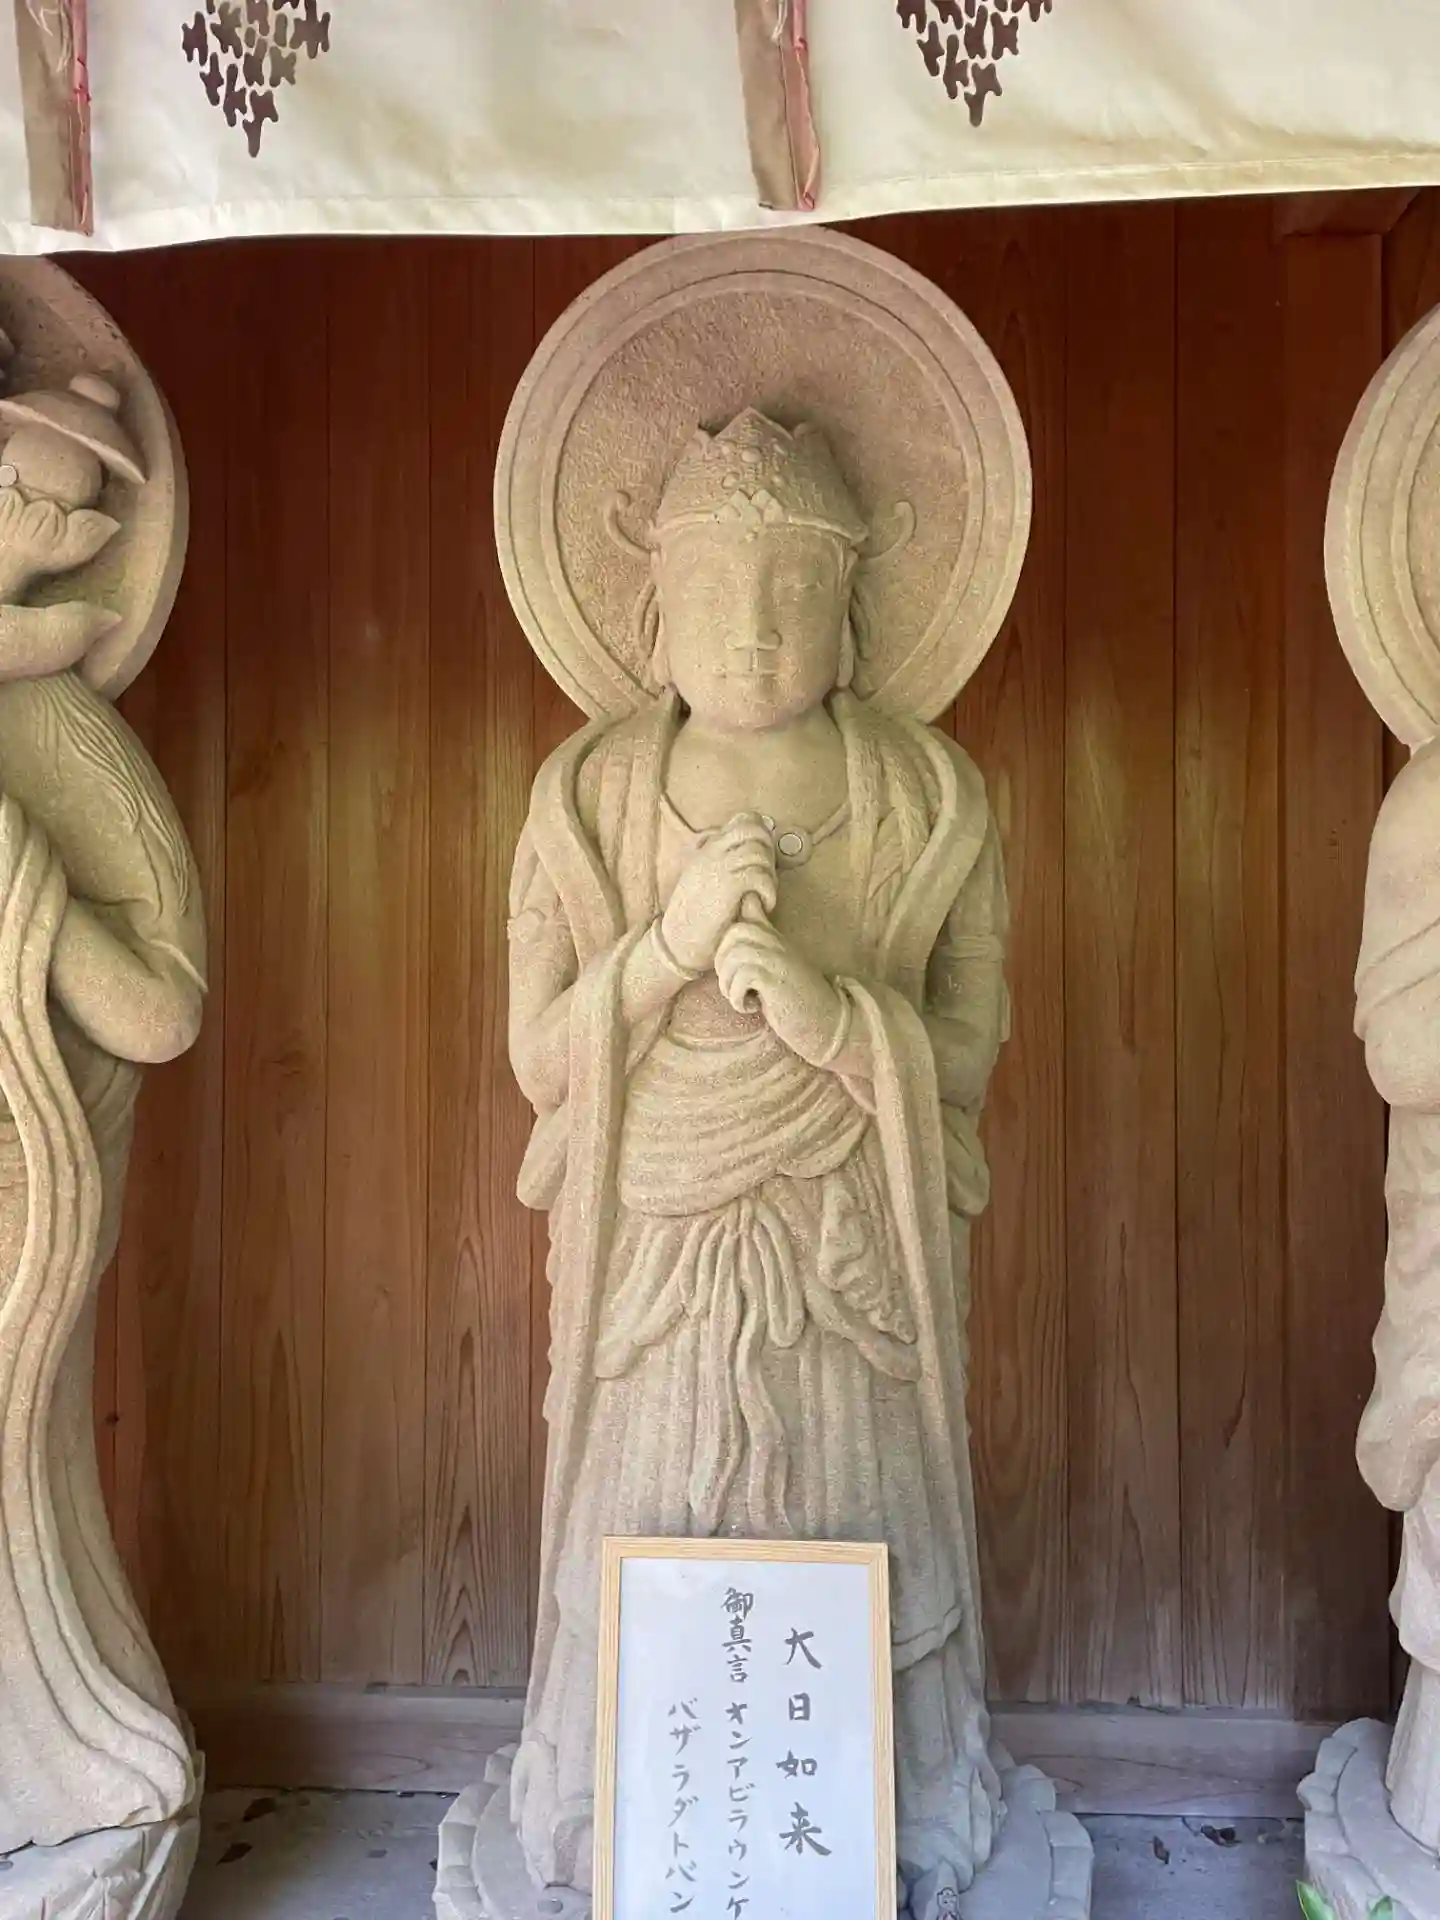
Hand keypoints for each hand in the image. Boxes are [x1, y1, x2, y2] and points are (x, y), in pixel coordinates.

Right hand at [660, 813, 777, 973]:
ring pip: (759, 851)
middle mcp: (712, 852)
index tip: (763, 857)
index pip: (743, 821)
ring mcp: (720, 867)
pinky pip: (760, 875)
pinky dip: (769, 890)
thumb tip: (745, 855)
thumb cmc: (694, 917)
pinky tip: (764, 905)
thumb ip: (719, 863)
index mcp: (708, 849)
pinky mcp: (728, 886)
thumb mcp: (702, 880)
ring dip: (769, 873)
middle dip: (769, 850)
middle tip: (766, 875)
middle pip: (754, 829)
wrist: (677, 943)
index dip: (761, 833)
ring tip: (764, 894)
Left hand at [715, 913, 847, 1064]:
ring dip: (729, 984)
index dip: (738, 918)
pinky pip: (741, 977)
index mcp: (776, 938)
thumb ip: (759, 946)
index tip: (742, 954)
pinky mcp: (775, 979)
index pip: (751, 905)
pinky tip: (752, 1007)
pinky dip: (738, 997)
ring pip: (733, 956)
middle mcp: (777, 943)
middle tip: (735, 984)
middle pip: (733, 932)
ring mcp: (778, 959)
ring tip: (743, 998)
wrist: (827, 1024)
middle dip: (723, 962)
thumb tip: (744, 919)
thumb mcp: (776, 966)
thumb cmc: (797, 999)